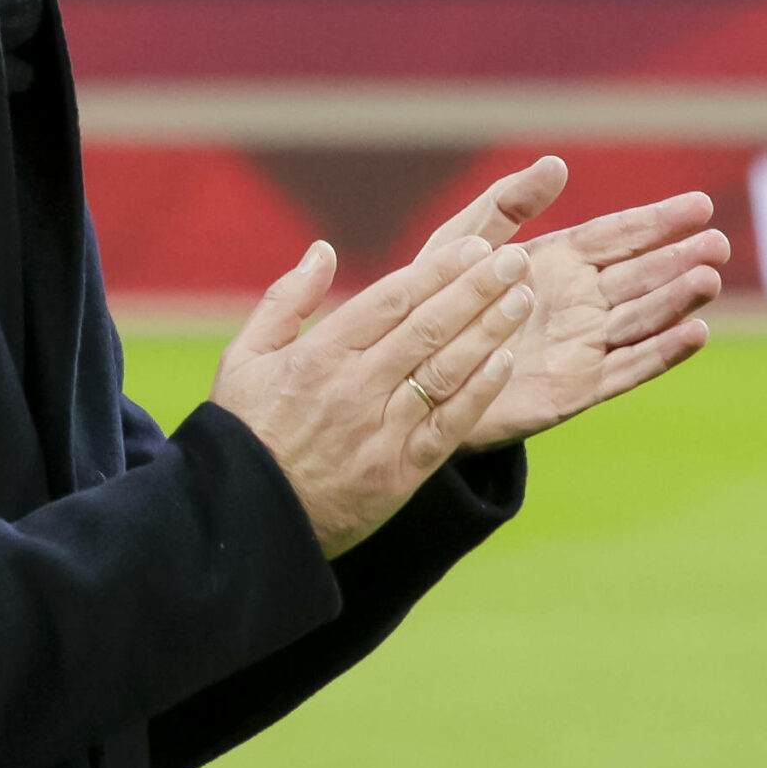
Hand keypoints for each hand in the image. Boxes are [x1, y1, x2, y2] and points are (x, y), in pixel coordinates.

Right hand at [212, 234, 537, 557]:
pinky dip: (479, 392)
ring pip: (445, 371)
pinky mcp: (400, 473)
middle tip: (515, 260)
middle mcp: (355, 388)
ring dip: (488, 332)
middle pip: (428, 327)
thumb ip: (286, 299)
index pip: (391, 299)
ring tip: (522, 299)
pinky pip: (449, 426)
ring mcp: (381, 432)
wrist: (248, 520)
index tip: (474, 247)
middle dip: (477, 289)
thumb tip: (324, 251)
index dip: (438, 270)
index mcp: (319, 356)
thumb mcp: (245, 357)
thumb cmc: (245, 431)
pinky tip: (505, 362)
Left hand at [415, 157, 725, 448]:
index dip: (658, 221)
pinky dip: (663, 352)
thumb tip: (556, 163)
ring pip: (643, 319)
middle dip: (679, 259)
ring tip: (708, 279)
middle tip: (718, 243)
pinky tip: (696, 333)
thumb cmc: (435, 304)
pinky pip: (628, 368)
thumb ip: (507, 204)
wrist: (415, 377)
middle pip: (641, 276)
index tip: (700, 205)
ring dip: (677, 301)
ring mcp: (582, 345)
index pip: (619, 236)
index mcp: (558, 263)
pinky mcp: (577, 387)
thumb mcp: (463, 244)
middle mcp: (580, 302)